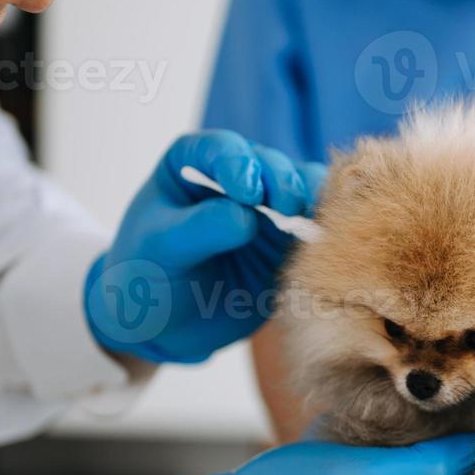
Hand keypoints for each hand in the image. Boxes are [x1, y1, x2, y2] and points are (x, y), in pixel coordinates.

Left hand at [84, 131, 325, 363]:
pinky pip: (317, 227)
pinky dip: (326, 231)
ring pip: (304, 190)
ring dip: (312, 204)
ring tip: (309, 226)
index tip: (245, 193)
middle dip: (282, 183)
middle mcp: (236, 177)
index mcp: (194, 163)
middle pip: (271, 165)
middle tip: (284, 211)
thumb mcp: (160, 250)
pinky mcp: (289, 241)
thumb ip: (199, 228)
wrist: (164, 325)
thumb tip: (247, 216)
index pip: (222, 149)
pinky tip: (326, 242)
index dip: (238, 164)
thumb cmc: (147, 277)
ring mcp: (267, 208)